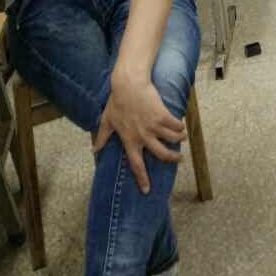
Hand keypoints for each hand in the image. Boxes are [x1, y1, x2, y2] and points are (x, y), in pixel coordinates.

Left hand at [93, 77, 184, 193]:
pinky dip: (180, 127)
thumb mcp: (107, 120)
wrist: (129, 85)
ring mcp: (154, 126)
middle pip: (161, 154)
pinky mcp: (162, 115)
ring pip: (172, 139)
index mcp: (129, 140)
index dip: (142, 178)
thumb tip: (94, 149)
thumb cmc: (117, 102)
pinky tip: (181, 126)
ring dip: (178, 139)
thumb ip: (102, 136)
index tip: (147, 190)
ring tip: (181, 137)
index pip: (136, 165)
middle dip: (172, 158)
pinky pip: (176, 125)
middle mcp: (143, 136)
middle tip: (178, 159)